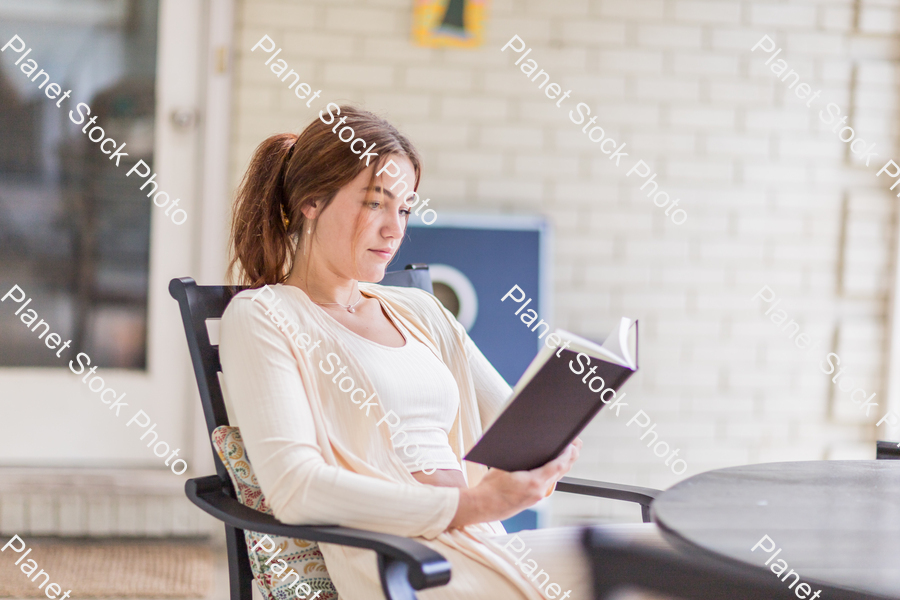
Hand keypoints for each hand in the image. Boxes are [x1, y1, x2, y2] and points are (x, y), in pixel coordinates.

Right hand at [449, 438, 581, 527]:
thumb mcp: (503, 466)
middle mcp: (539, 491)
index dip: (568, 454)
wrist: (482, 506)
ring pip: (556, 479)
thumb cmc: (489, 487)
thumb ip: (520, 458)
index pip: (558, 466)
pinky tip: (552, 466)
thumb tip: (530, 445)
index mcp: (533, 482)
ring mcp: (537, 497)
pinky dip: (553, 474)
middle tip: (576, 445)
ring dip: (562, 466)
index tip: (572, 444)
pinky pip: (548, 484)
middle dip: (569, 457)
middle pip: (561, 472)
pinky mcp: (533, 499)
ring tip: (567, 453)